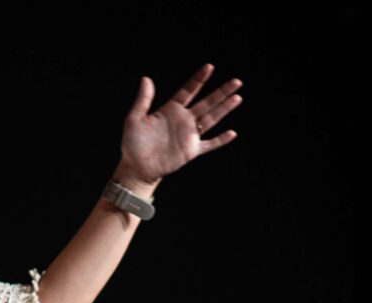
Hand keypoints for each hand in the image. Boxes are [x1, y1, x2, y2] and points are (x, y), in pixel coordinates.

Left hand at [117, 63, 242, 192]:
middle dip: (221, 92)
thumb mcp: (134, 118)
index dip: (198, 80)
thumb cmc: (133, 143)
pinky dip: (220, 140)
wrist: (136, 166)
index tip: (209, 67)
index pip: (188, 91)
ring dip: (224, 109)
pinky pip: (209, 144)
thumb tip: (146, 78)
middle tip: (236, 81)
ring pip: (211, 119)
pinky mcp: (191, 150)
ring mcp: (189, 135)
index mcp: (170, 110)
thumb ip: (143, 99)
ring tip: (237, 97)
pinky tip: (232, 133)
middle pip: (206, 103)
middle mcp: (183, 120)